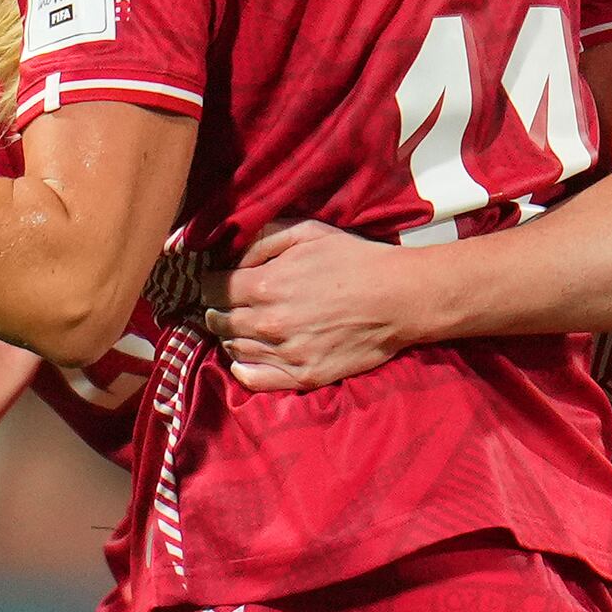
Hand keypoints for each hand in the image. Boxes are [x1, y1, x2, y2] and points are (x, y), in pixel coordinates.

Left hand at [213, 220, 424, 391]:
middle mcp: (270, 322)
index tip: (219, 282)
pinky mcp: (303, 376)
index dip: (212, 284)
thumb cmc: (355, 260)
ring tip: (244, 326)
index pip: (212, 289)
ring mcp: (286, 353)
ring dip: (232, 336)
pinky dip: (242, 368)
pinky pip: (253, 379)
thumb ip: (263, 239)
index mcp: (266, 284)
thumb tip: (230, 257)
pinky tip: (248, 356)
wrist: (399, 298)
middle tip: (230, 305)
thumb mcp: (308, 232)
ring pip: (233, 349)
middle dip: (218, 310)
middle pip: (217, 321)